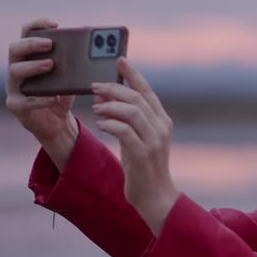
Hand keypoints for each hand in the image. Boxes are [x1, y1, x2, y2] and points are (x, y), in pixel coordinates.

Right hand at [6, 18, 76, 145]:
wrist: (56, 124)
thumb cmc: (62, 95)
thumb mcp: (70, 78)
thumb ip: (75, 65)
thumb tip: (95, 52)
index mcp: (28, 57)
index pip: (26, 33)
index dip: (37, 25)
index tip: (54, 24)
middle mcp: (17, 68)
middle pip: (15, 48)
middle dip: (31, 43)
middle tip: (50, 44)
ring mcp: (13, 87)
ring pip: (14, 70)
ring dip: (33, 66)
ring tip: (51, 65)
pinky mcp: (16, 106)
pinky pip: (24, 100)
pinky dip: (40, 98)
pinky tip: (54, 97)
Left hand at [91, 57, 180, 232]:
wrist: (155, 196)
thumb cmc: (142, 166)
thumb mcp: (134, 137)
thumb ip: (123, 116)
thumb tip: (104, 93)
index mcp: (162, 121)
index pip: (147, 91)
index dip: (133, 74)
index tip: (119, 59)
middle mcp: (161, 127)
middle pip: (137, 98)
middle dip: (114, 88)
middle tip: (94, 85)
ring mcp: (154, 141)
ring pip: (132, 111)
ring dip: (111, 106)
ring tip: (96, 107)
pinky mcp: (142, 154)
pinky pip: (124, 131)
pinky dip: (111, 124)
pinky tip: (101, 124)